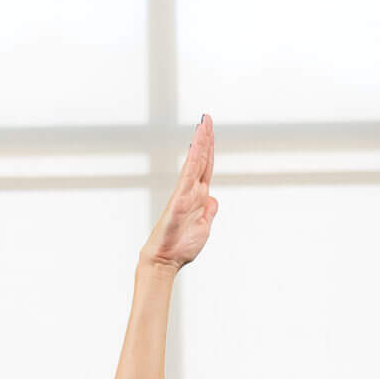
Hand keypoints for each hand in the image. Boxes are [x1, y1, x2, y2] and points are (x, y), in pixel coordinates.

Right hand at [140, 116, 217, 270]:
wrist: (165, 260)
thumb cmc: (180, 247)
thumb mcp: (204, 227)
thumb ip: (209, 211)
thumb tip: (213, 199)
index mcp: (199, 197)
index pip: (206, 167)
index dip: (210, 149)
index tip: (211, 130)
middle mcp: (191, 191)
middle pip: (202, 160)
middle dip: (206, 138)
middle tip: (207, 118)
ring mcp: (185, 194)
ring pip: (195, 163)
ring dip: (200, 143)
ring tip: (204, 124)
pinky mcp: (179, 201)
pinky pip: (188, 177)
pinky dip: (193, 160)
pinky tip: (197, 146)